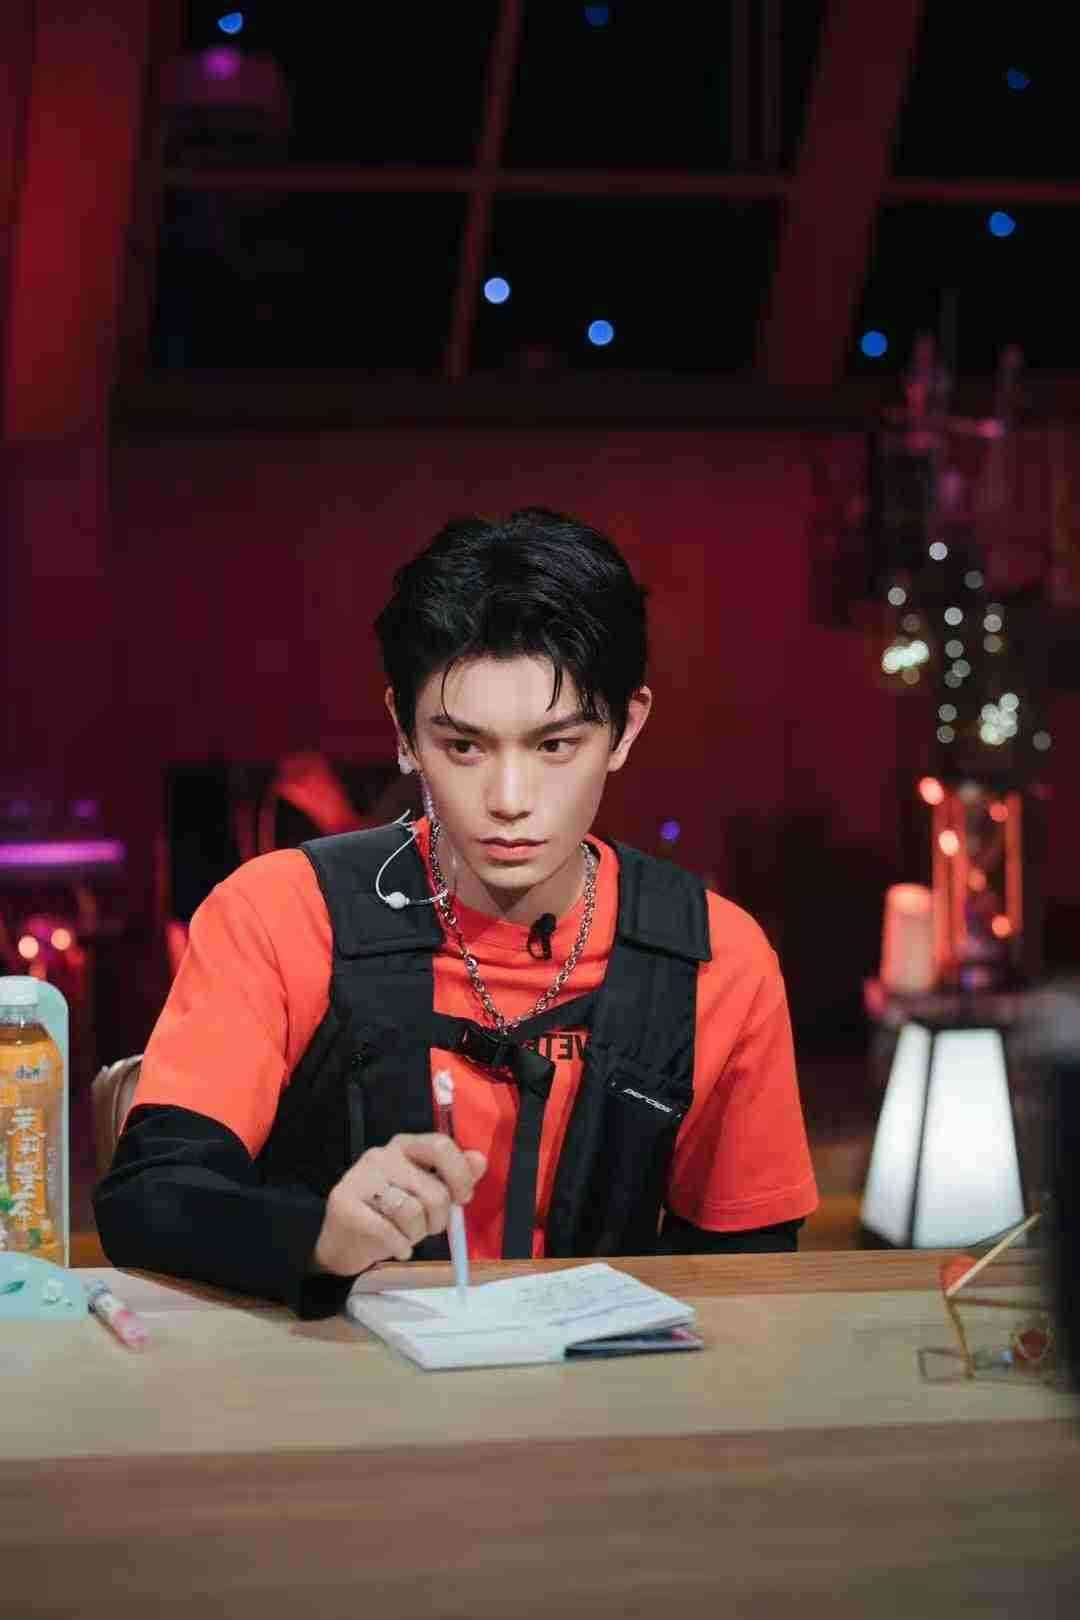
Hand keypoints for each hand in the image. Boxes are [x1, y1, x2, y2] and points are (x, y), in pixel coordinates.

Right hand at [311, 1133, 486, 1276]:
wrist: (343, 1240)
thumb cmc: (392, 1214)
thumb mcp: (426, 1192)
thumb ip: (454, 1176)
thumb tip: (479, 1161)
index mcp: (406, 1146)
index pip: (441, 1146)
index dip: (459, 1175)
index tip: (462, 1199)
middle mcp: (382, 1156)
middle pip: (433, 1189)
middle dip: (440, 1219)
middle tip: (430, 1227)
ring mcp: (361, 1178)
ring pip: (411, 1211)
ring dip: (417, 1234)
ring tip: (408, 1236)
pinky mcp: (344, 1204)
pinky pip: (388, 1231)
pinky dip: (399, 1246)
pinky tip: (397, 1247)